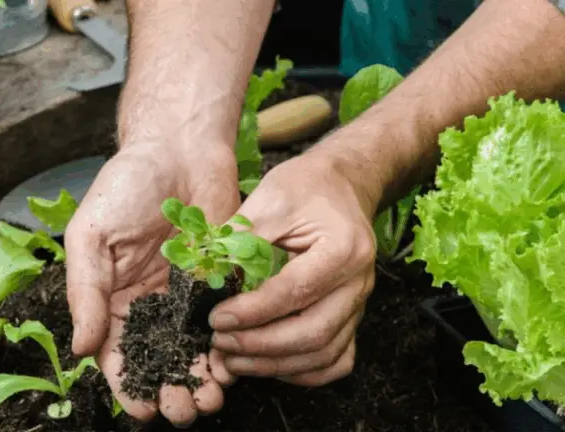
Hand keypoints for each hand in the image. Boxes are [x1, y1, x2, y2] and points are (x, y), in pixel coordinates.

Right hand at [64, 141, 239, 425]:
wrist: (180, 147)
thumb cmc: (126, 185)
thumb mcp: (91, 236)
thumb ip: (86, 292)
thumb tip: (82, 349)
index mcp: (112, 299)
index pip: (116, 355)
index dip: (126, 387)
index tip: (141, 410)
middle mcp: (150, 305)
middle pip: (158, 362)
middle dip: (168, 392)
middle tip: (182, 412)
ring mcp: (187, 297)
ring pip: (193, 351)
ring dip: (199, 381)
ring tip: (209, 401)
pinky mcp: (220, 282)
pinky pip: (224, 324)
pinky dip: (227, 349)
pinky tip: (232, 367)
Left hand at [208, 145, 377, 385]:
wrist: (341, 185)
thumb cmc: (306, 187)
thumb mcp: (271, 198)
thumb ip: (240, 239)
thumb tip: (205, 279)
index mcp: (342, 248)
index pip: (295, 291)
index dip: (253, 311)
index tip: (216, 319)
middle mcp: (358, 282)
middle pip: (314, 333)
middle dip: (260, 346)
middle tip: (220, 344)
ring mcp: (359, 304)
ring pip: (324, 354)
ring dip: (275, 365)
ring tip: (233, 361)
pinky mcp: (352, 317)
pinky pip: (336, 360)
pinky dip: (302, 372)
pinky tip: (267, 365)